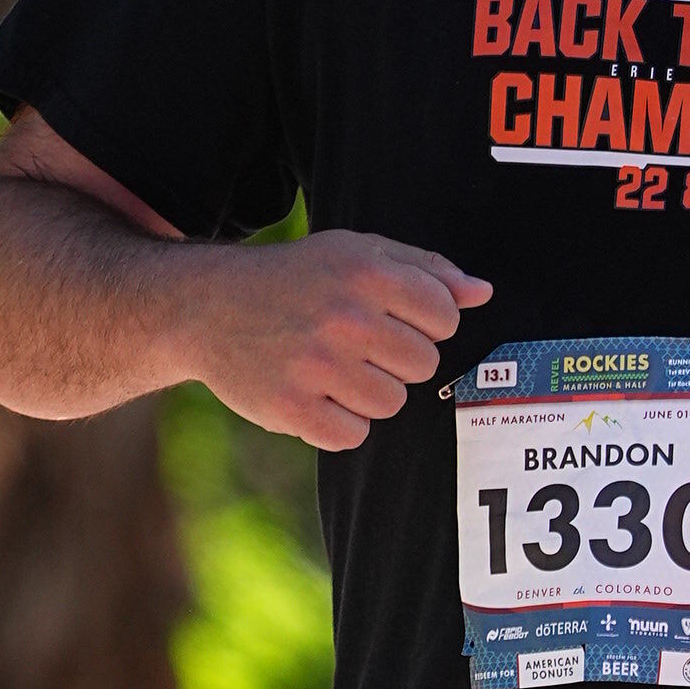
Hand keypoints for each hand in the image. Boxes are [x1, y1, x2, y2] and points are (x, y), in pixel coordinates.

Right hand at [187, 230, 490, 451]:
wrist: (208, 305)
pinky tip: (315, 395)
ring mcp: (316, 365)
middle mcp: (344, 317)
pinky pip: (353, 435)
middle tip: (354, 344)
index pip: (445, 317)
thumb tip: (482, 293)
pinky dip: (339, 423)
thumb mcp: (356, 253)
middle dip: (397, 359)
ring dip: (368, 393)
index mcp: (366, 272)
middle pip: (423, 365)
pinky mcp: (292, 407)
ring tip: (332, 368)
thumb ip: (424, 270)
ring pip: (391, 403)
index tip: (389, 319)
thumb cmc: (297, 279)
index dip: (424, 324)